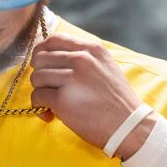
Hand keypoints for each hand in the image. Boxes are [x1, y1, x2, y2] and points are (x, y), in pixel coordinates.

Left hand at [29, 32, 156, 159]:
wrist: (129, 126)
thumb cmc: (117, 101)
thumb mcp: (107, 67)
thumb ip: (84, 58)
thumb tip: (53, 57)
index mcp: (92, 50)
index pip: (54, 40)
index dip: (41, 52)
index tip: (41, 64)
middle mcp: (81, 60)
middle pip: (41, 59)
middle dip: (40, 75)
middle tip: (48, 89)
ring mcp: (72, 79)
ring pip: (37, 77)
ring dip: (40, 91)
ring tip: (52, 104)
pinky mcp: (63, 100)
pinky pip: (38, 97)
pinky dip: (39, 107)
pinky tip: (51, 114)